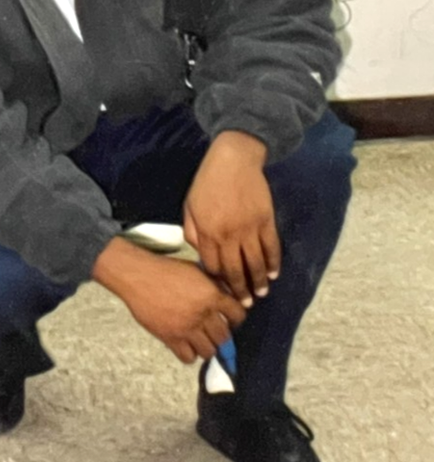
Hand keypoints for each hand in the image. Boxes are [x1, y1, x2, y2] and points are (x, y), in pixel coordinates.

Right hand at [94, 237, 245, 363]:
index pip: (238, 315)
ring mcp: (188, 329)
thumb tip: (229, 297)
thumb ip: (214, 285)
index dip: (236, 318)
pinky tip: (185, 343)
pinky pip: (189, 358)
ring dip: (206, 346)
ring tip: (200, 339)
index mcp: (212, 294)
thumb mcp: (196, 270)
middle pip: (225, 338)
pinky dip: (189, 353)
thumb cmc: (167, 269)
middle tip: (213, 330)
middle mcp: (204, 314)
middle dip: (221, 335)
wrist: (138, 275)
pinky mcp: (172, 339)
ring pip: (209, 351)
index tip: (231, 319)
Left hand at [184, 131, 279, 306]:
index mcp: (207, 231)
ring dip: (259, 282)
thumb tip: (200, 254)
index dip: (218, 281)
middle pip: (235, 270)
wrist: (233, 159)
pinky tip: (273, 274)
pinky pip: (272, 248)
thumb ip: (192, 230)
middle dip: (240, 290)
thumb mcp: (190, 204)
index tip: (222, 290)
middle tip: (246, 304)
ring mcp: (249, 229)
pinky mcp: (266, 221)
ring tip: (261, 294)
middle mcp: (228, 235)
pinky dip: (273, 263)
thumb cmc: (208, 181)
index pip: (213, 267)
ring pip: (255, 264)